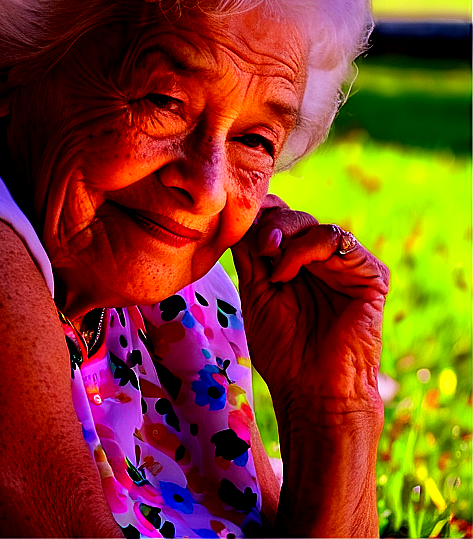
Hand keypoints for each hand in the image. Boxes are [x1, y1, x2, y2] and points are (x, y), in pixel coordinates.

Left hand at [231, 195, 389, 415]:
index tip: (235, 230)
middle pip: (291, 215)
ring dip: (282, 237)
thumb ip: (250, 253)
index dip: (257, 216)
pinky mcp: (370, 275)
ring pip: (311, 222)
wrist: (312, 391)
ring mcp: (346, 266)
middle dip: (267, 225)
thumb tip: (239, 216)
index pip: (278, 218)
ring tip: (271, 270)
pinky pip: (335, 238)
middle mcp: (322, 260)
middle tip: (256, 248)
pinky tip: (286, 274)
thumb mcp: (255, 291)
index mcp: (296, 262)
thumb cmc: (283, 350)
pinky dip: (303, 249)